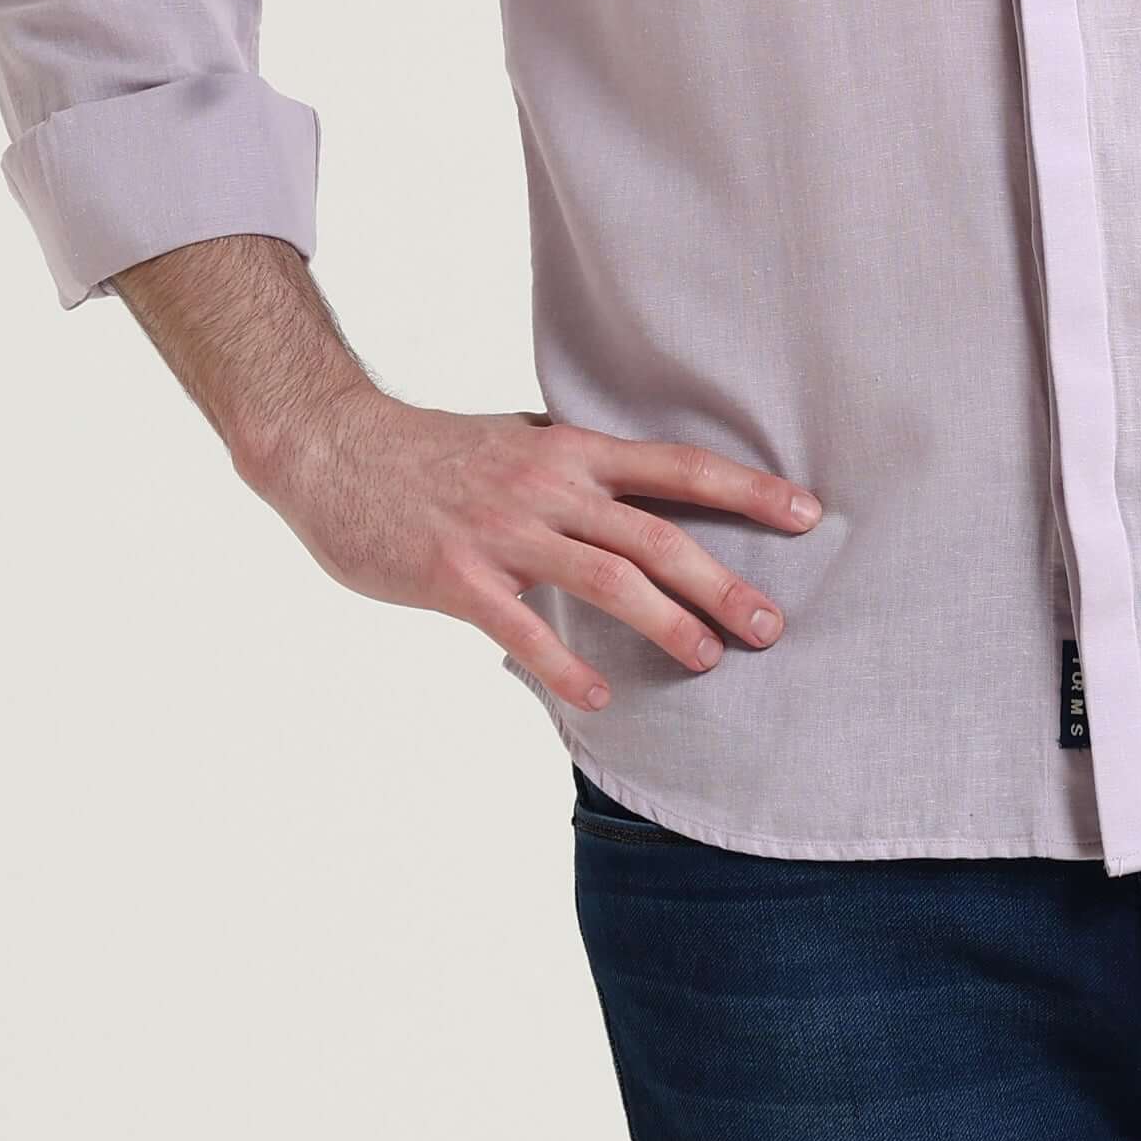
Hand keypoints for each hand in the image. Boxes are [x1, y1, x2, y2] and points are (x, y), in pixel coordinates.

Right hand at [237, 387, 823, 715]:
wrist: (333, 449)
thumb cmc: (433, 453)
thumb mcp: (520, 443)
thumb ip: (580, 473)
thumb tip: (643, 500)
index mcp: (571, 451)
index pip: (678, 466)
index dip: (746, 490)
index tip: (806, 512)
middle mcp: (548, 486)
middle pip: (656, 533)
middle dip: (721, 580)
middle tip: (774, 622)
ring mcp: (502, 530)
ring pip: (604, 578)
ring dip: (664, 621)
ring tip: (710, 659)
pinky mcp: (455, 574)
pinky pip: (521, 627)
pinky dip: (565, 663)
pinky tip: (600, 697)